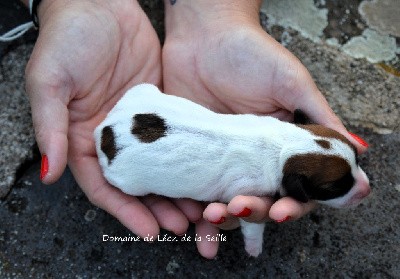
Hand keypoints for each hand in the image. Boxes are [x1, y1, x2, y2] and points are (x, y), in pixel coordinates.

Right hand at [25, 0, 201, 239]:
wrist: (100, 3)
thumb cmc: (68, 38)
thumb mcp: (50, 81)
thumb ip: (49, 127)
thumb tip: (48, 173)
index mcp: (81, 139)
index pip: (104, 186)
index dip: (125, 211)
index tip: (149, 231)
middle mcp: (111, 138)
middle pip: (136, 184)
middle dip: (157, 208)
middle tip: (182, 225)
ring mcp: (138, 125)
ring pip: (160, 168)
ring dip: (177, 190)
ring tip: (199, 210)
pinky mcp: (161, 108)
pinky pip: (175, 140)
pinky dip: (188, 160)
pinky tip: (204, 172)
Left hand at [162, 0, 367, 257]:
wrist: (204, 36)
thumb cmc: (252, 53)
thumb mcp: (291, 82)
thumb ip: (318, 117)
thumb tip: (354, 149)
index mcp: (281, 146)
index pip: (293, 186)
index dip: (292, 204)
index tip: (281, 211)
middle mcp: (253, 158)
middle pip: (258, 198)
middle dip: (252, 212)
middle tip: (239, 209)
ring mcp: (221, 158)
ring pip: (224, 200)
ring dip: (220, 219)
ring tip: (210, 224)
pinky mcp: (193, 154)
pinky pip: (192, 187)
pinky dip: (190, 206)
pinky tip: (188, 218)